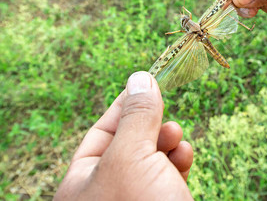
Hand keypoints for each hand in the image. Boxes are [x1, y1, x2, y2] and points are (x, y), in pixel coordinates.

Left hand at [55, 72, 192, 199]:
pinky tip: (184, 155)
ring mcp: (134, 197)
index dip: (124, 106)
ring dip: (168, 141)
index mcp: (82, 184)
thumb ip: (135, 117)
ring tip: (176, 135)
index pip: (100, 133)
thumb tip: (140, 78)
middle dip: (150, 126)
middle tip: (165, 115)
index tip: (145, 84)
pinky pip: (168, 174)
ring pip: (152, 158)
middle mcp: (106, 190)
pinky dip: (178, 160)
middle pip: (130, 143)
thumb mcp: (132, 155)